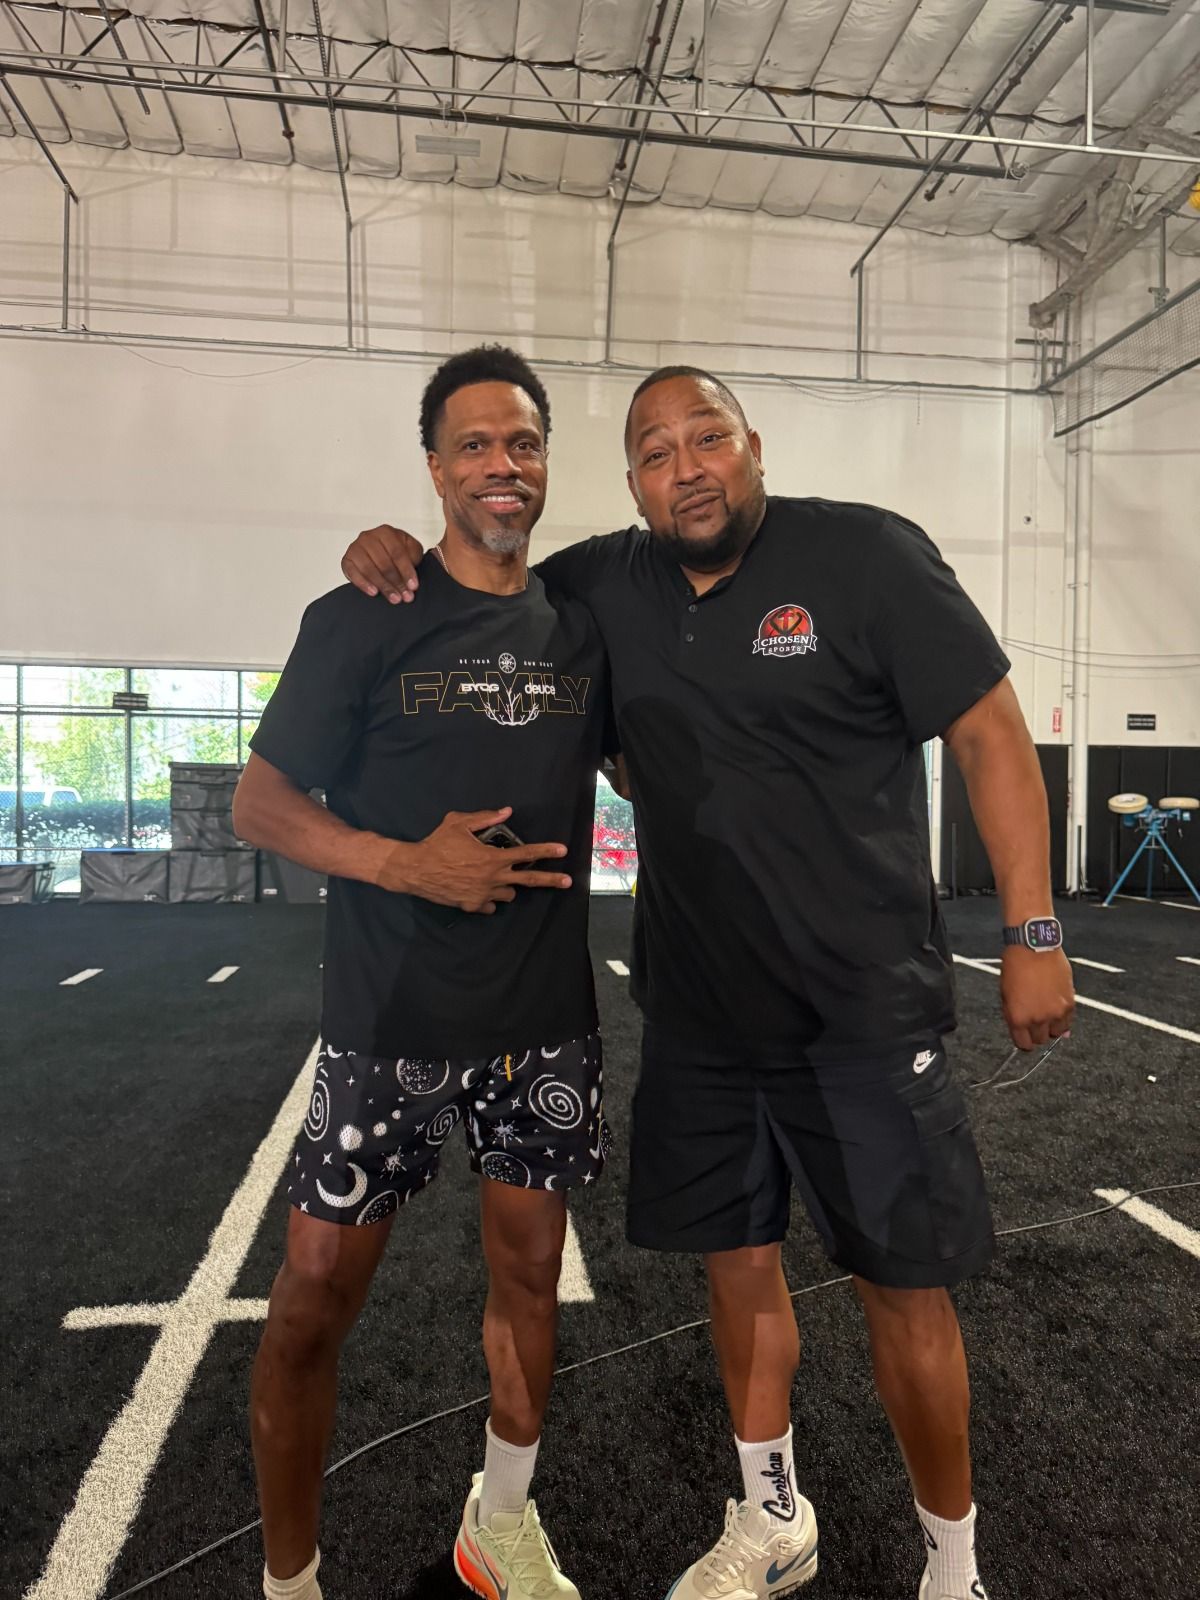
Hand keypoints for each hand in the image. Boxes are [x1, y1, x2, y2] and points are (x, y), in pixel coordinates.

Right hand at [342, 523, 424, 603]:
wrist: (380, 553)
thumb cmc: (396, 552)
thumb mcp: (410, 550)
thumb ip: (414, 557)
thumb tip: (412, 575)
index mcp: (386, 532)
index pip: (397, 552)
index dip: (406, 570)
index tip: (413, 585)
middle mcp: (368, 537)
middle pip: (384, 563)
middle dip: (396, 582)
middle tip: (405, 596)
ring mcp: (355, 548)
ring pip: (369, 569)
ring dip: (383, 586)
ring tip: (394, 598)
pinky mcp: (346, 560)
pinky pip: (353, 573)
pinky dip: (364, 584)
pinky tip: (374, 592)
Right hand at [376, 807, 571, 913]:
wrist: (415, 870)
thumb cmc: (437, 844)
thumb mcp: (458, 823)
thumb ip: (484, 817)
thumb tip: (506, 812)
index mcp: (493, 857)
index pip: (526, 853)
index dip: (546, 851)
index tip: (563, 850)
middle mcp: (493, 878)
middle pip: (530, 880)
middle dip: (551, 880)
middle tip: (568, 881)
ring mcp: (484, 894)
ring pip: (509, 894)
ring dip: (508, 886)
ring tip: (497, 877)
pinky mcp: (473, 906)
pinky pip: (491, 905)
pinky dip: (489, 899)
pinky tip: (481, 890)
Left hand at [1000, 946, 1074, 1050]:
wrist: (1034, 946)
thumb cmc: (1016, 966)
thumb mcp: (1006, 994)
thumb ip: (1016, 1016)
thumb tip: (1031, 1034)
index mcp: (1017, 1018)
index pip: (1023, 1044)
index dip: (1024, 1041)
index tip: (1025, 1036)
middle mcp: (1037, 1018)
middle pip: (1040, 1040)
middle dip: (1036, 1032)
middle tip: (1035, 1019)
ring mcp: (1055, 1012)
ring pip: (1056, 1033)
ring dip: (1051, 1027)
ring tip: (1046, 1011)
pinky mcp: (1070, 1003)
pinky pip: (1068, 1022)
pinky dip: (1063, 1018)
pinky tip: (1056, 1006)